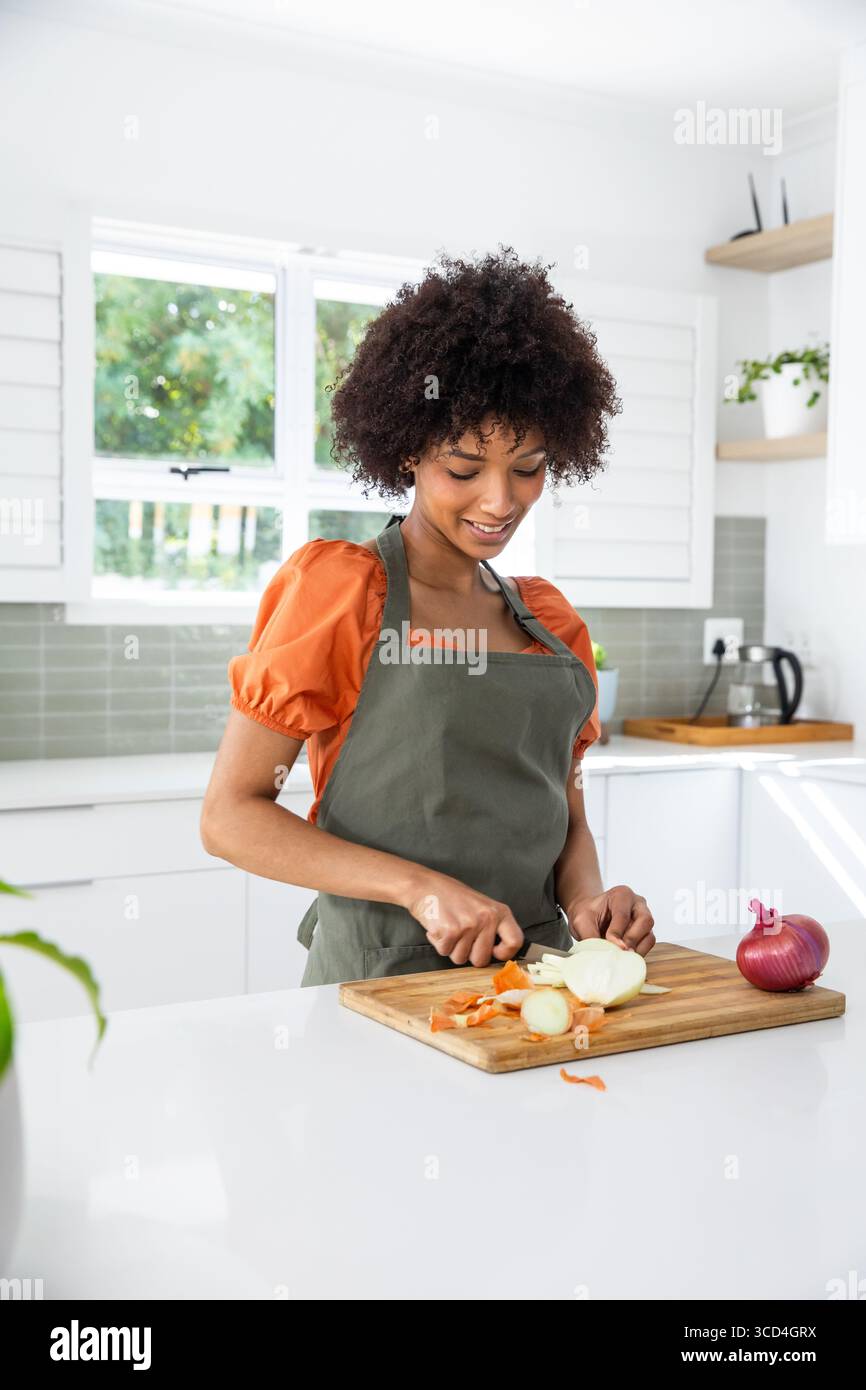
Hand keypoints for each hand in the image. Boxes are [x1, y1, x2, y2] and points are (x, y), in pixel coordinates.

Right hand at [403, 871, 524, 967]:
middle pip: (481, 959)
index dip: (504, 953)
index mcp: (499, 911)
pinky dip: (437, 942)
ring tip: (447, 926)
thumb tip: (499, 954)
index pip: (515, 941)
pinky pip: (444, 951)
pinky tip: (437, 926)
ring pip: (460, 958)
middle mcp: (487, 918)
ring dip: (450, 947)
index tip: (493, 952)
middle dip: (467, 954)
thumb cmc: (451, 896)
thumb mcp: (480, 906)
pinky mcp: (451, 930)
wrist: (424, 885)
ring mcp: (469, 924)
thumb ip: (491, 926)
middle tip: (459, 936)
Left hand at [566, 884, 655, 956]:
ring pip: (649, 935)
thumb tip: (601, 954)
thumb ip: (590, 935)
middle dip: (631, 939)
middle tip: (619, 951)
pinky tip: (624, 957)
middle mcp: (637, 904)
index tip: (609, 945)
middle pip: (645, 921)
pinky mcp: (646, 932)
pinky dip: (638, 953)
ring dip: (636, 949)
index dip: (616, 933)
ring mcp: (644, 918)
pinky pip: (648, 945)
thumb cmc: (587, 914)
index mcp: (621, 895)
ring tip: (620, 956)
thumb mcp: (581, 921)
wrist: (589, 915)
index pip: (623, 915)